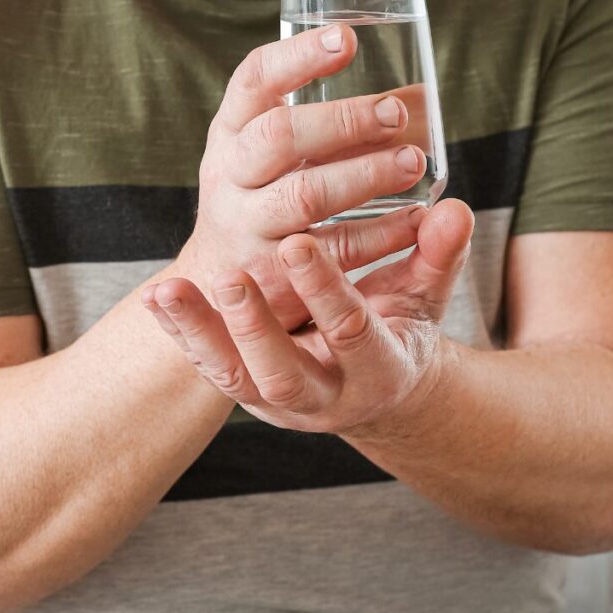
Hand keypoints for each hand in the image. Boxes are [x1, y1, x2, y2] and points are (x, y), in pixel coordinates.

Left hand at [144, 199, 474, 438]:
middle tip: (230, 279)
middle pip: (284, 375)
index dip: (324, 291)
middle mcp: (326, 397)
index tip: (297, 243)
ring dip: (200, 335)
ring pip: (235, 380)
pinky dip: (181, 335)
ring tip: (168, 290)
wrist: (375, 389)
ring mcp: (281, 401)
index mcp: (377, 370)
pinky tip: (156, 296)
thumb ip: (436, 257)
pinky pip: (209, 369)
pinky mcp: (248, 393)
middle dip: (255, 328)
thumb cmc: (400, 331)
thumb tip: (456, 211)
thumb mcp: (424, 300)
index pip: (351, 332)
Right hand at [177, 23, 429, 332]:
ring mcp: (246, 225)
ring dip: (365, 175)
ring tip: (411, 161)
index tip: (347, 39)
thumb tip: (410, 95)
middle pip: (280, 135)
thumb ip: (309, 122)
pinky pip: (333, 250)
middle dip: (343, 120)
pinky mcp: (274, 272)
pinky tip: (414, 220)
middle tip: (394, 113)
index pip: (254, 80)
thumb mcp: (257, 152)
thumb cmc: (257, 196)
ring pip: (306, 194)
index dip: (299, 57)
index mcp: (228, 132)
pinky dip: (379, 234)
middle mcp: (229, 175)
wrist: (218, 281)